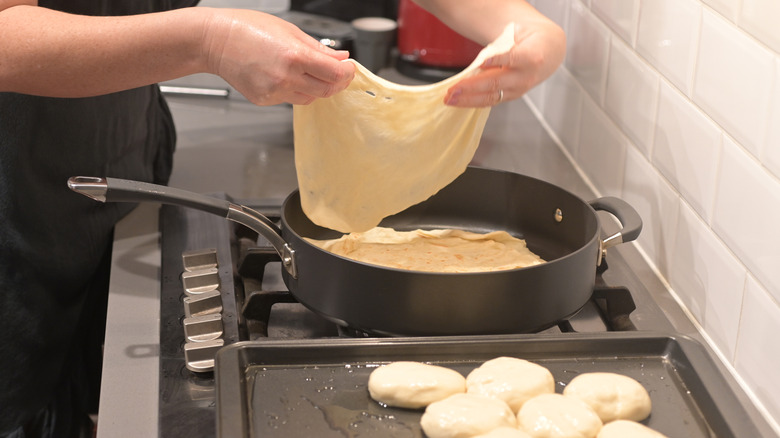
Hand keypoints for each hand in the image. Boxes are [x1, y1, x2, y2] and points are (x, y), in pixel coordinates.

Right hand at [202, 8, 354, 105]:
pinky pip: (290, 100)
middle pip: (326, 91)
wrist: (215, 41)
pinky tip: (284, 76)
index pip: (334, 74)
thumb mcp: (290, 30)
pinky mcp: (265, 100)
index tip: (349, 68)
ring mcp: (274, 92)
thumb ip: (318, 48)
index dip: (347, 72)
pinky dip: (295, 90)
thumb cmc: (248, 28)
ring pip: (309, 98)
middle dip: (337, 83)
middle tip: (338, 74)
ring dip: (316, 87)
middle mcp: (285, 78)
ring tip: (307, 72)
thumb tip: (340, 58)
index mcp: (295, 56)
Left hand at [444, 20, 564, 107]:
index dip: (498, 60)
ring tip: (449, 99)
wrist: (550, 51)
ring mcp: (518, 89)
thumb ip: (502, 45)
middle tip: (452, 90)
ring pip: (492, 97)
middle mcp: (525, 76)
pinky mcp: (512, 96)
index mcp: (531, 56)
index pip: (513, 58)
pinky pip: (490, 101)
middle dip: (472, 87)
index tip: (482, 61)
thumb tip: (482, 61)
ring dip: (468, 99)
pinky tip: (458, 100)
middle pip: (496, 82)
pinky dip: (473, 101)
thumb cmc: (531, 39)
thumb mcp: (519, 33)